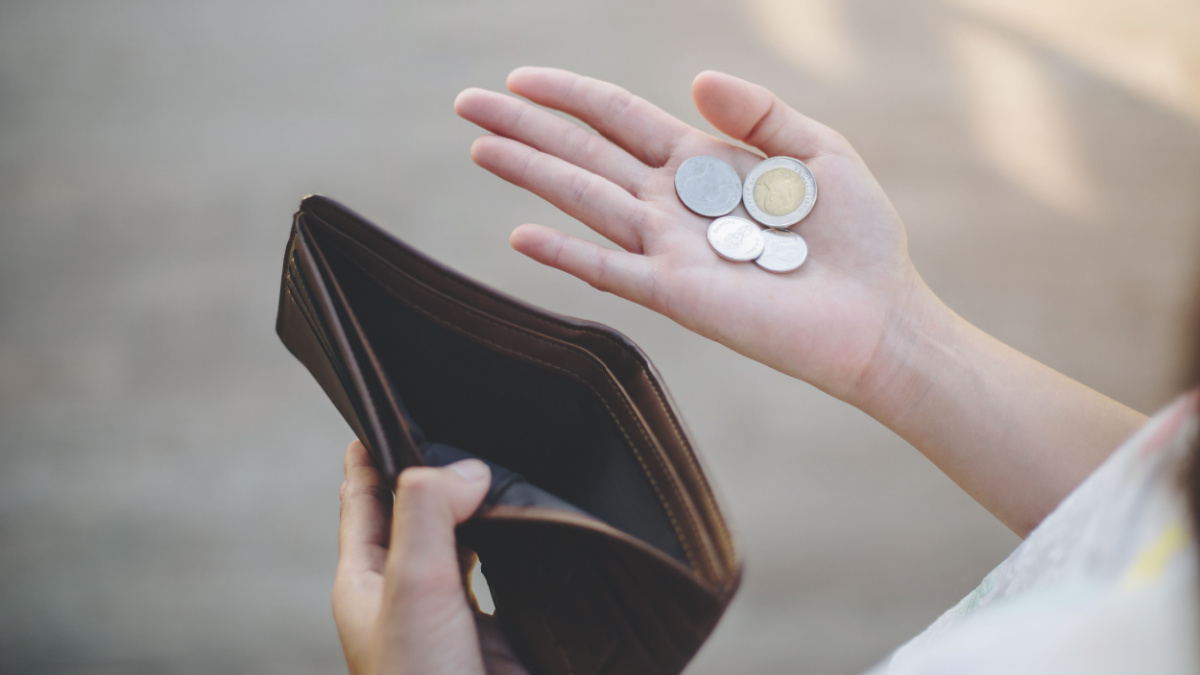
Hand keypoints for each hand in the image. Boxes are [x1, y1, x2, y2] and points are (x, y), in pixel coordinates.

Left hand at [333, 441, 529, 674]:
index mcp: (366, 581)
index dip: (368, 458)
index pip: (361, 501)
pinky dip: (516, 555)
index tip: (379, 414)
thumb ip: (429, 514)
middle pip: (415, 518)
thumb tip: (468, 469)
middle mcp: (406, 596)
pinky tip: (530, 541)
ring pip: (462, 546)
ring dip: (477, 513)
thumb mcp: (413, 585)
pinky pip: (504, 580)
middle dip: (431, 478)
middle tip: (454, 433)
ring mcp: (451, 616)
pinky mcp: (494, 635)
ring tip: (495, 474)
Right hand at [455, 67, 935, 407]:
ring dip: (531, 173)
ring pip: (585, 200)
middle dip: (525, 127)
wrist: (878, 315)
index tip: (520, 79)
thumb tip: (695, 81)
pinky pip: (611, 270)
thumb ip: (760, 113)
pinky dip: (567, 253)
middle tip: (466, 103)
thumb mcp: (818, 152)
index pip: (619, 119)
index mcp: (702, 164)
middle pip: (584, 154)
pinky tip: (523, 233)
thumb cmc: (855, 239)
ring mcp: (669, 249)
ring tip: (479, 147)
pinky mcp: (677, 294)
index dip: (570, 96)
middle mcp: (673, 204)